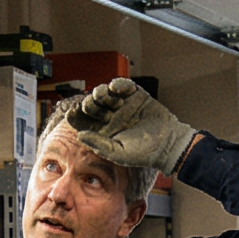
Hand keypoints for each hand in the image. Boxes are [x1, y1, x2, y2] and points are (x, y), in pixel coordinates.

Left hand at [68, 78, 195, 178]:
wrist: (168, 144)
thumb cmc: (143, 153)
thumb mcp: (117, 153)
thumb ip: (98, 144)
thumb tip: (79, 135)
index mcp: (101, 131)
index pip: (82, 120)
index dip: (75, 115)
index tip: (71, 112)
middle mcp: (109, 116)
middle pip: (90, 104)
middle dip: (89, 104)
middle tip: (95, 108)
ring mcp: (121, 105)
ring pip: (103, 92)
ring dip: (101, 93)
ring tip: (105, 97)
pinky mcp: (134, 95)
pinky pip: (122, 85)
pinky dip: (118, 84)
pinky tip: (117, 88)